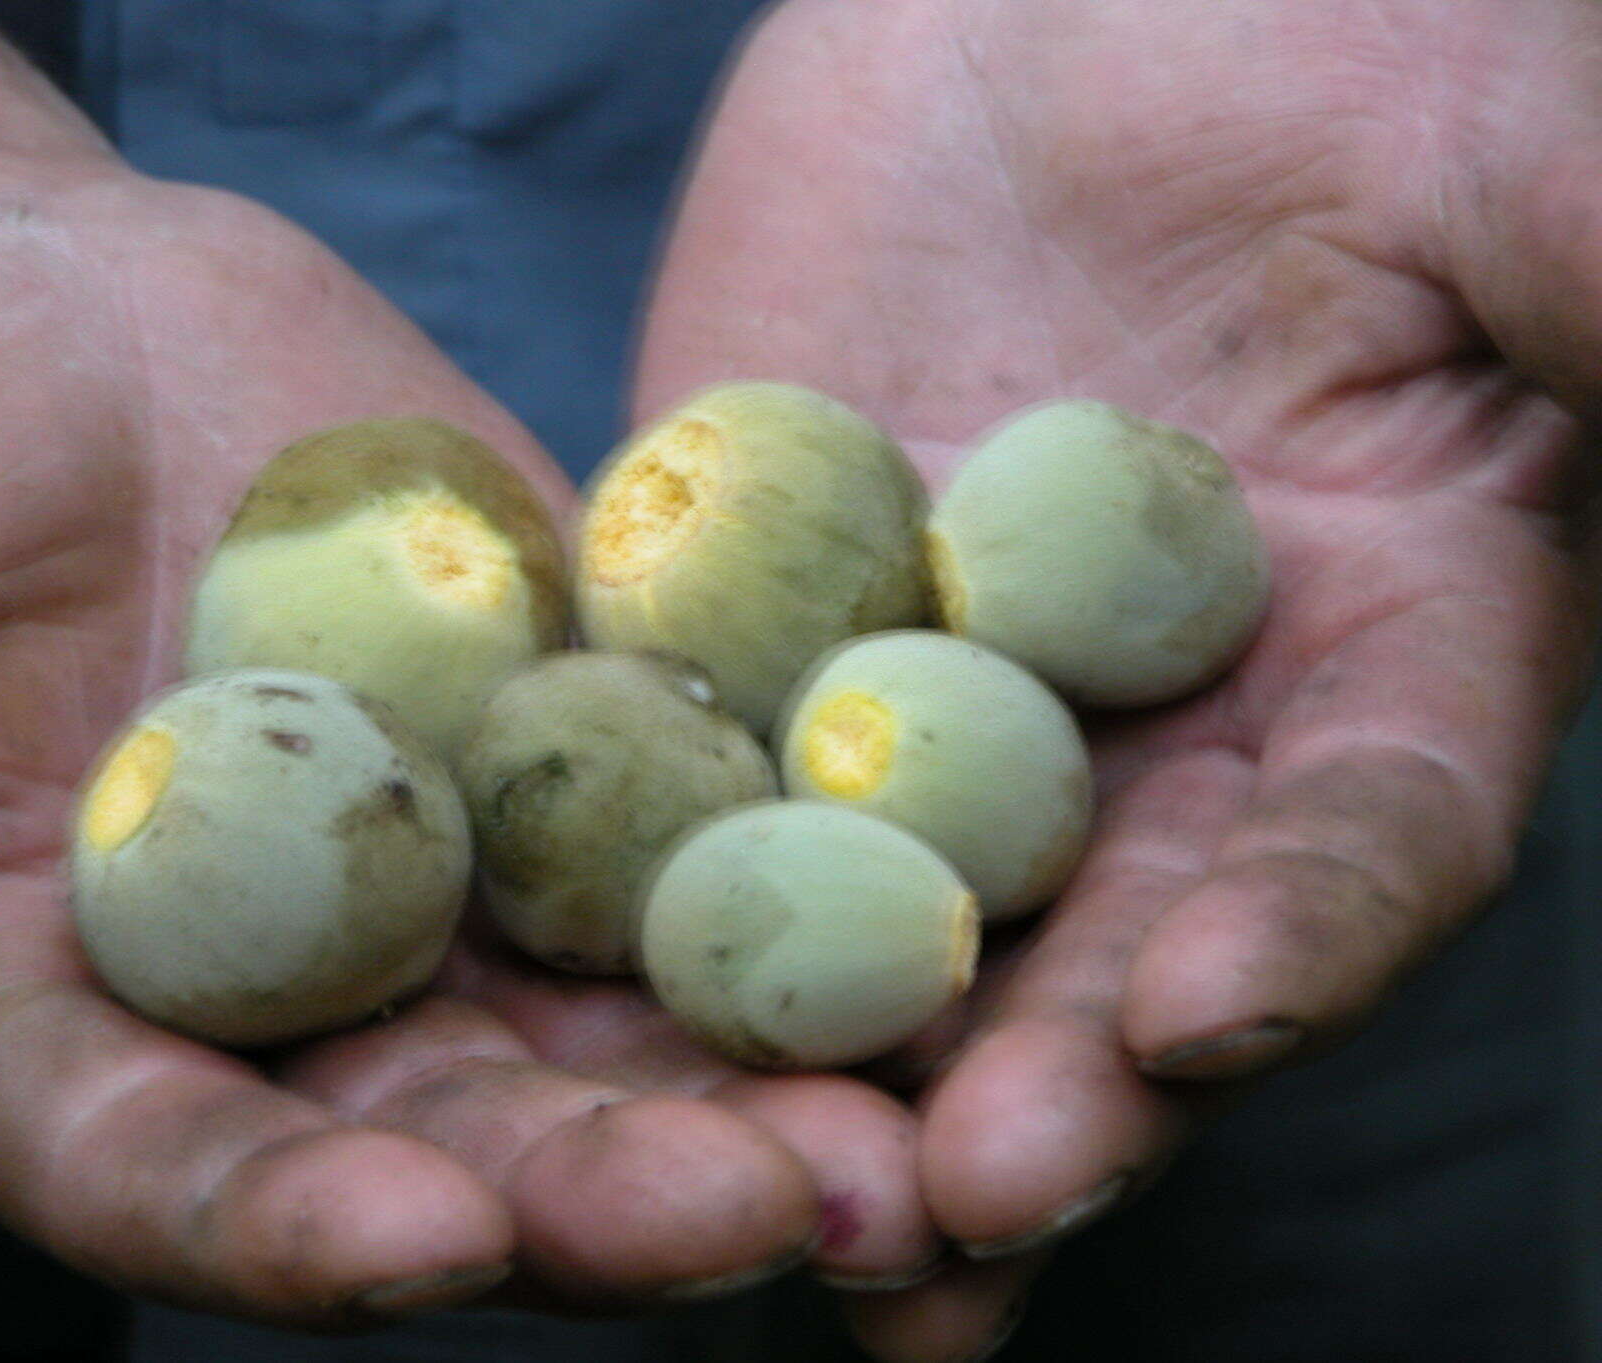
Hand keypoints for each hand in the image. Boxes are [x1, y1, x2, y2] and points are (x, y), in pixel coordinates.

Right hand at [0, 5, 952, 1313]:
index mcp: (58, 1041)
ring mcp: (440, 884)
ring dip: (772, 1073)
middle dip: (612, 1191)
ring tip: (928, 1112)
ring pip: (617, 1021)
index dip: (290, 1228)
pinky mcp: (559, 746)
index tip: (418, 1243)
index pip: (172, 1182)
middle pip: (453, 1140)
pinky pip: (701, 817)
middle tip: (790, 1210)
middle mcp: (279, 1008)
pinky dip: (816, 860)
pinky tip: (958, 886)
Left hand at [637, 0, 1601, 1353]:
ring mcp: (947, 705)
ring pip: (904, 925)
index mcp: (1385, 649)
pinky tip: (598, 1044)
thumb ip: (1600, 284)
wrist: (1046, 3)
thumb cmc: (1314, 43)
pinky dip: (666, 922)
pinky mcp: (765, 647)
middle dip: (1043, 1085)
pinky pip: (707, 794)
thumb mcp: (1499, 146)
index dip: (1301, 932)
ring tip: (784, 1220)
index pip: (1366, 831)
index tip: (1199, 1012)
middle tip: (952, 1207)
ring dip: (848, 1079)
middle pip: (1116, 946)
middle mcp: (1165, 731)